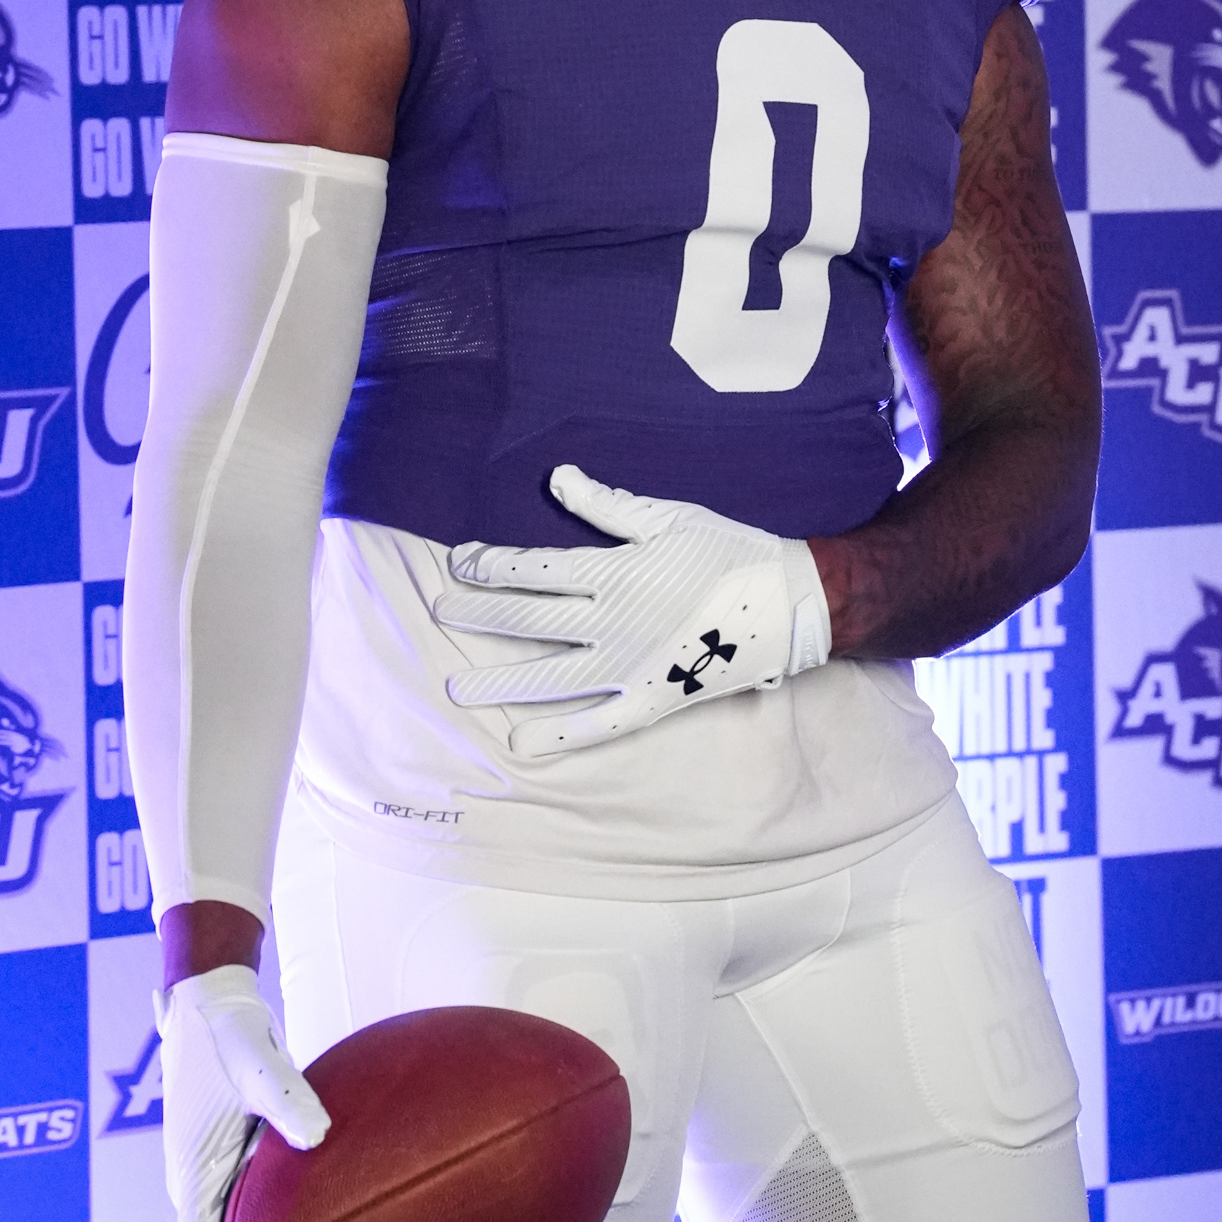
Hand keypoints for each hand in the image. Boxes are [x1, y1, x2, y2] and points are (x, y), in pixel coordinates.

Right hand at [156, 964, 329, 1221]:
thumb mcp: (261, 1066)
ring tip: (290, 1218)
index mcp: (192, 1166)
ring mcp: (198, 1158)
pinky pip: (228, 1184)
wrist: (208, 997)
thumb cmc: (228, 1033)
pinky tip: (284, 1186)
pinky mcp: (211, 1143)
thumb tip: (318, 1135)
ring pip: (219, 1207)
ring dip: (245, 1216)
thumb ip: (288, 1101)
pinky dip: (249, 1193)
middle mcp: (189, 1170)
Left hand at [434, 465, 831, 755]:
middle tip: (435, 614)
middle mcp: (610, 623)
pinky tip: (522, 743)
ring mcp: (628, 666)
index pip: (533, 570)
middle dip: (477, 616)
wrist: (786, 603)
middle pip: (528, 620)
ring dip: (500, 681)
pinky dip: (560, 735)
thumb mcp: (667, 516)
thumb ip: (606, 505)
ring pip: (550, 676)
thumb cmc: (727, 550)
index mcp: (611, 572)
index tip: (458, 562)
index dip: (490, 565)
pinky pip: (598, 723)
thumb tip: (557, 479)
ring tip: (456, 690)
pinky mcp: (652, 699)